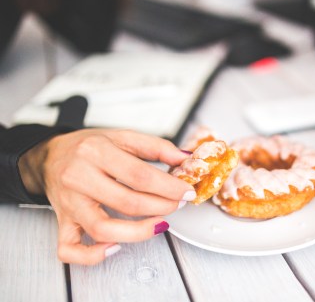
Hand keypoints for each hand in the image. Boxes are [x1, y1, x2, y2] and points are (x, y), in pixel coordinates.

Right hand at [19, 129, 194, 264]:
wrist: (50, 156)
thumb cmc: (89, 147)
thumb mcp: (122, 137)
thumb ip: (156, 147)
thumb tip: (185, 158)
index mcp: (95, 152)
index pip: (139, 175)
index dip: (169, 187)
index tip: (186, 192)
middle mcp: (79, 177)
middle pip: (127, 202)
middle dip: (161, 207)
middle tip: (177, 205)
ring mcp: (69, 203)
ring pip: (103, 229)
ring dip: (138, 232)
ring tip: (159, 223)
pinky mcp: (61, 222)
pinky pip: (70, 249)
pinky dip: (92, 256)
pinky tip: (116, 247)